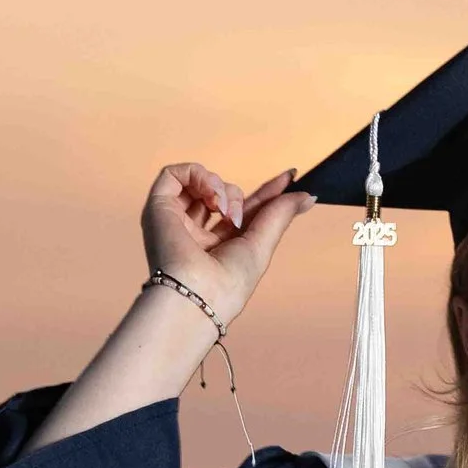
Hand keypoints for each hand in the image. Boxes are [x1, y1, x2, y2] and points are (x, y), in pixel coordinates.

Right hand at [139, 163, 313, 326]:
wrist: (197, 294)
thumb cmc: (228, 284)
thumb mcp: (262, 244)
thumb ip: (280, 214)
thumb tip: (309, 194)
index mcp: (219, 245)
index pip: (242, 208)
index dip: (264, 191)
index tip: (288, 176)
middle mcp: (195, 232)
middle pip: (223, 192)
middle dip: (237, 195)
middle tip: (238, 218)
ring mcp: (176, 219)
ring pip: (200, 180)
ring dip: (218, 186)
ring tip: (222, 211)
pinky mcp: (158, 207)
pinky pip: (174, 173)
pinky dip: (197, 176)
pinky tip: (209, 198)